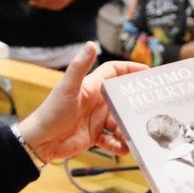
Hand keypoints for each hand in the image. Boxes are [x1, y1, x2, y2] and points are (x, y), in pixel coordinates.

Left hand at [16, 42, 143, 160]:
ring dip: (127, 128)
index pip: (114, 72)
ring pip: (120, 122)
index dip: (129, 69)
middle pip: (122, 99)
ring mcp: (96, 120)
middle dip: (135, 104)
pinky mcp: (94, 136)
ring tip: (135, 133)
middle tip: (152, 107)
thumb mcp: (68, 88)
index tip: (147, 72)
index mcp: (92, 87)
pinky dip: (118, 145)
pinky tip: (123, 149)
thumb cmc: (52, 111)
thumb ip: (80, 67)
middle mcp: (97, 102)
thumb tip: (91, 43)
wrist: (41, 141)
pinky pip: (112, 140)